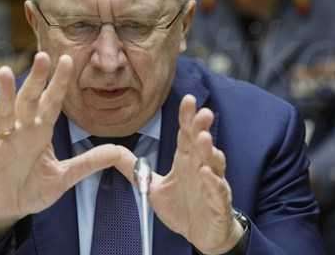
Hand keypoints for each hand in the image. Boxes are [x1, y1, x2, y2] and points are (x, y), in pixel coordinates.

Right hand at [0, 52, 125, 243]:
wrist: (7, 208)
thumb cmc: (33, 186)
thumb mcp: (65, 176)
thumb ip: (89, 162)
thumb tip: (119, 151)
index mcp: (41, 130)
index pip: (52, 101)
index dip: (59, 82)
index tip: (67, 59)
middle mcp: (23, 130)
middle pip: (29, 99)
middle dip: (35, 78)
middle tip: (42, 56)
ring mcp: (5, 142)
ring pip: (4, 113)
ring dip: (4, 94)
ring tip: (3, 72)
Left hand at [115, 95, 242, 253]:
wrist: (201, 235)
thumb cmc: (182, 207)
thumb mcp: (153, 187)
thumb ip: (135, 169)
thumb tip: (115, 152)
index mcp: (186, 161)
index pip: (186, 135)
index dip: (187, 117)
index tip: (188, 100)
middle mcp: (201, 168)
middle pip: (201, 144)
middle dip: (202, 127)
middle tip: (203, 112)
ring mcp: (212, 184)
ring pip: (213, 163)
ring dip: (209, 150)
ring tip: (203, 139)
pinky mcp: (219, 204)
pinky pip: (218, 191)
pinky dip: (213, 181)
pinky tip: (206, 172)